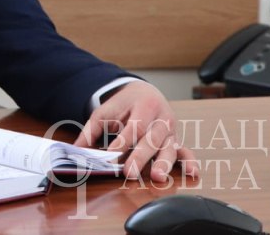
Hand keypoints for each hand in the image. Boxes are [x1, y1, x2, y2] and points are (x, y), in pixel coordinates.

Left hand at [73, 81, 198, 182]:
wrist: (145, 92)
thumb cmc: (124, 105)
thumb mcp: (105, 111)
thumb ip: (91, 130)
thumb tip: (76, 150)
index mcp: (144, 106)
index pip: (134, 127)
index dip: (123, 142)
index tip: (112, 156)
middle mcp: (161, 118)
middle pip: (151, 139)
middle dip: (140, 157)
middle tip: (129, 172)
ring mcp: (171, 130)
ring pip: (170, 148)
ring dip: (164, 163)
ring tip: (158, 177)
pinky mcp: (176, 140)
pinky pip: (185, 151)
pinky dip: (190, 162)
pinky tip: (192, 172)